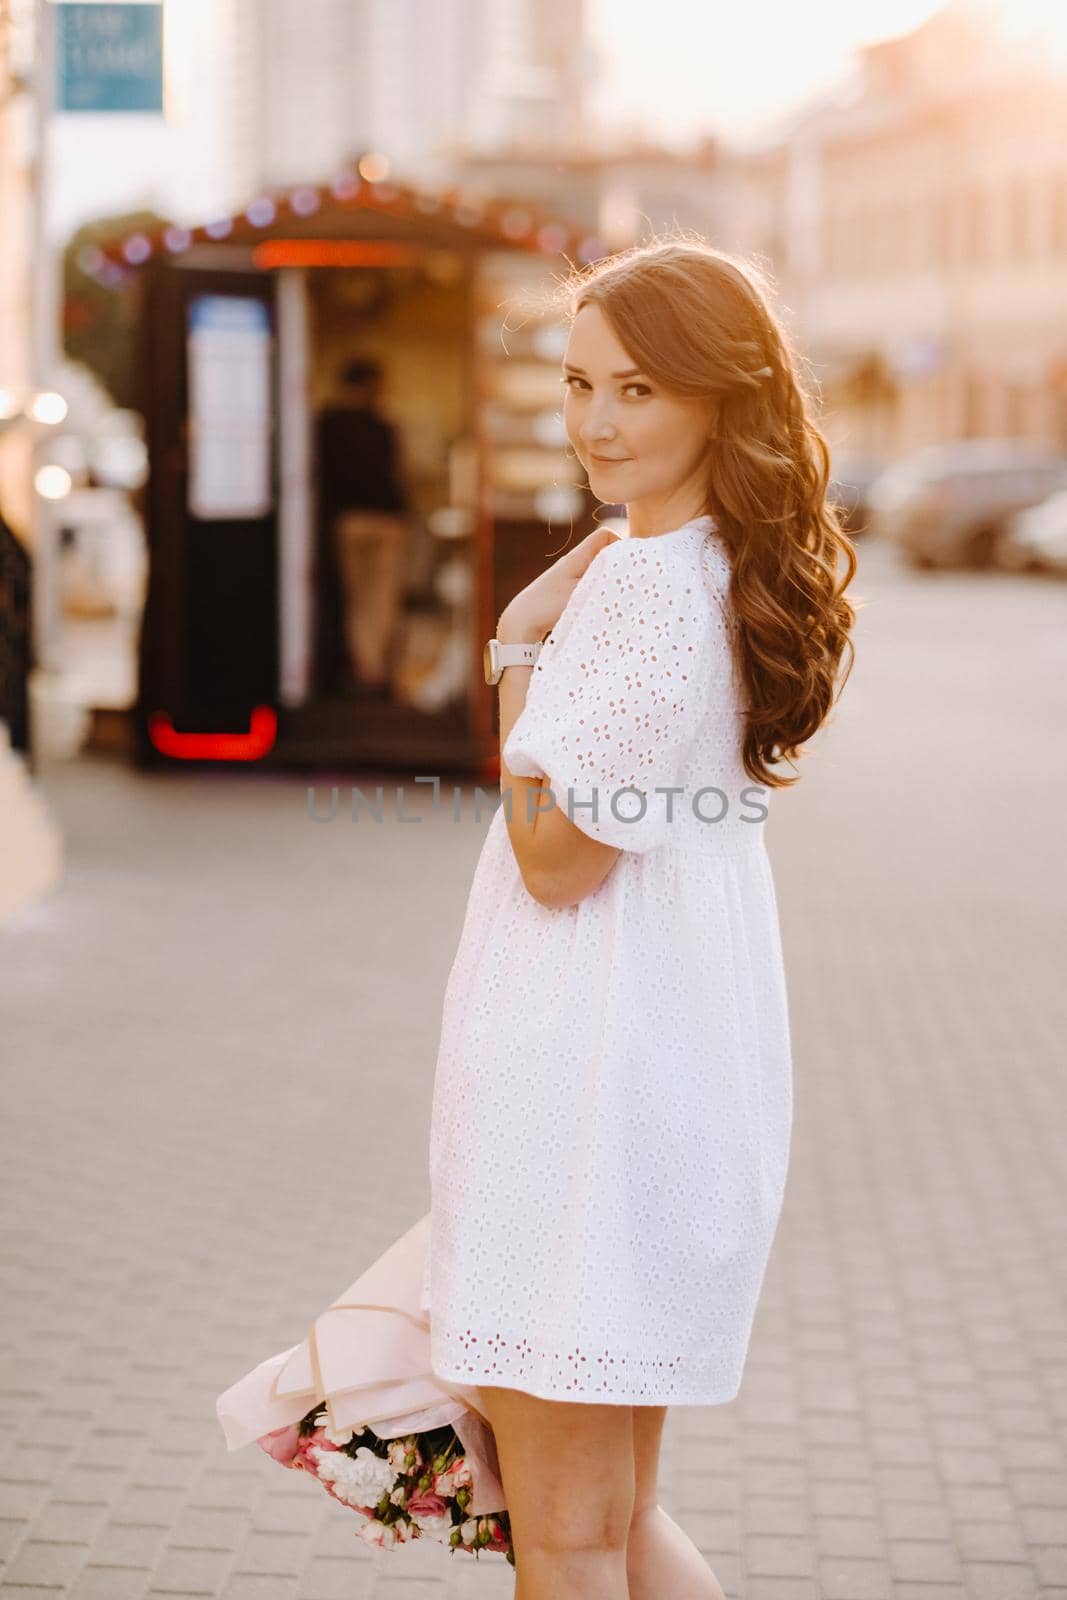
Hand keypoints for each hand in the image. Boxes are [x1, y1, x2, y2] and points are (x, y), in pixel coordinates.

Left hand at [498, 526, 621, 641]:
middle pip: (604, 555)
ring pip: (599, 574)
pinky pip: (591, 588)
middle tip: (627, 585)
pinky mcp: (568, 595)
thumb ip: (605, 581)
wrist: (520, 625)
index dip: (619, 544)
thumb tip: (630, 573)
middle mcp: (574, 564)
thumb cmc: (548, 606)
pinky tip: (601, 609)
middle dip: (618, 567)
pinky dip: (599, 594)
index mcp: (577, 557)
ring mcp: (571, 580)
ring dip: (608, 583)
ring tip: (614, 599)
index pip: (605, 536)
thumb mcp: (581, 592)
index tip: (627, 565)